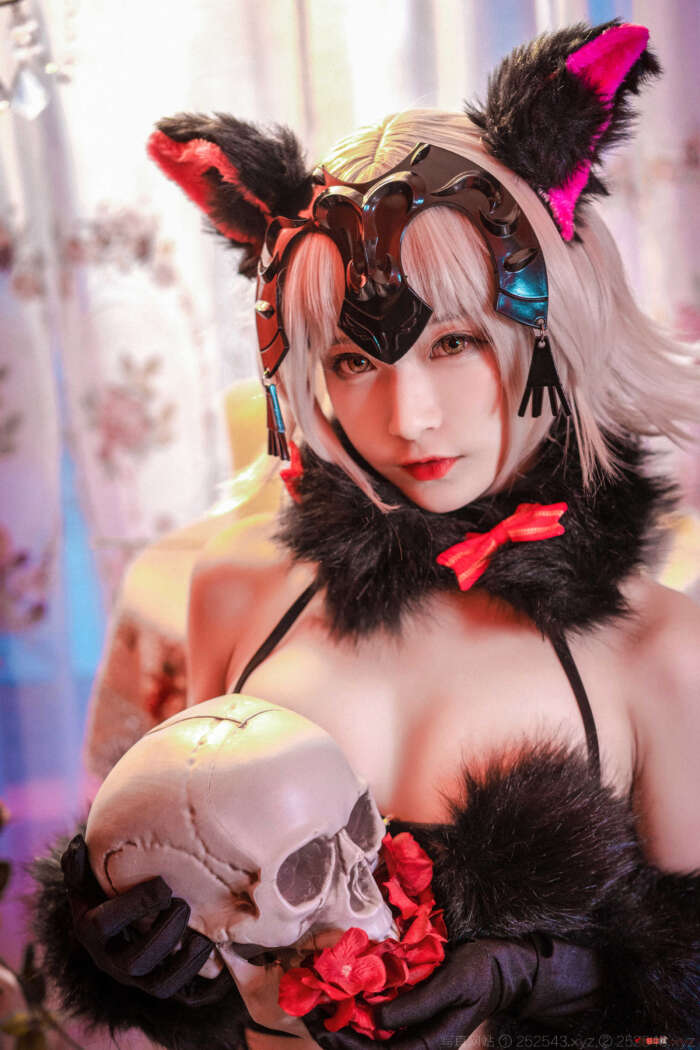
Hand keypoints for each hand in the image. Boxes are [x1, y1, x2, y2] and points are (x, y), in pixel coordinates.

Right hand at [60, 833, 233, 1003]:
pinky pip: (183, 993)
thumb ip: (80, 864)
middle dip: (163, 932)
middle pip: (134, 961)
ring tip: (204, 935)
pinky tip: (214, 947)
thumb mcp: (90, 879)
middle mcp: (111, 961)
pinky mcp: (162, 985)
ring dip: (186, 960)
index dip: (133, 906)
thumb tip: (77, 844)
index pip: (101, 926)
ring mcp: (138, 978)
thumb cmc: (109, 892)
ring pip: (160, 985)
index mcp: (91, 932)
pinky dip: (200, 973)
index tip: (163, 886)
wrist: (124, 923)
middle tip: (183, 905)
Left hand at [303, 934, 600, 1048]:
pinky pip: (380, 1018)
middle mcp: (418, 1040)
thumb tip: (376, 1019)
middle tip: (311, 1012)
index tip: (322, 1023)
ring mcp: (415, 1026)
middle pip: (370, 1049)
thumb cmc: (482, 974)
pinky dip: (359, 1008)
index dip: (346, 1043)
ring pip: (371, 1035)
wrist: (506, 967)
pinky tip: (344, 992)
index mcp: (429, 1044)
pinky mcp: (414, 1010)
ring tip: (319, 1002)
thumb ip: (416, 1006)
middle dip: (338, 1035)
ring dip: (344, 1022)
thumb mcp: (453, 986)